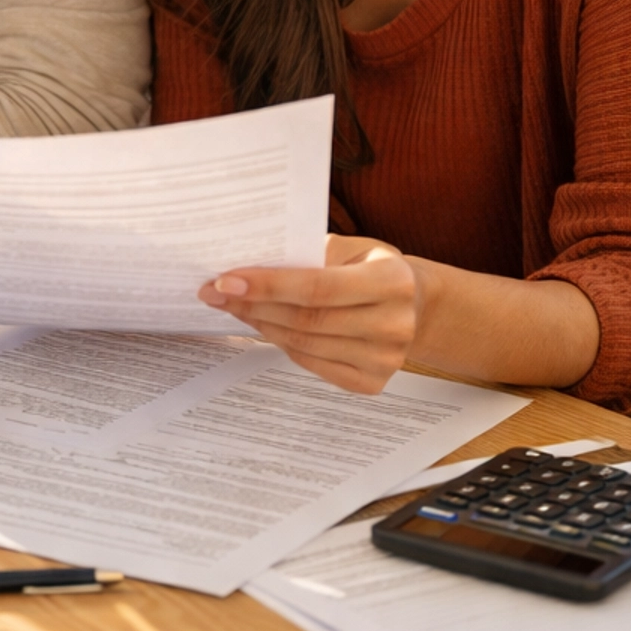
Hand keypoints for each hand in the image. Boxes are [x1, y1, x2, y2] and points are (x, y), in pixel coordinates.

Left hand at [198, 234, 421, 394]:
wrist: (415, 306)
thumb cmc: (372, 268)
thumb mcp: (352, 248)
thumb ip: (309, 255)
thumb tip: (248, 268)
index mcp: (393, 281)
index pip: (317, 287)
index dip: (268, 285)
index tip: (225, 280)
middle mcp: (394, 324)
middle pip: (305, 320)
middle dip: (253, 304)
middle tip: (215, 292)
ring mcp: (384, 360)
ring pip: (303, 343)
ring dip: (261, 324)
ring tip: (234, 306)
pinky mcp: (371, 383)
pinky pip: (312, 364)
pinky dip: (282, 344)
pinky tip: (263, 326)